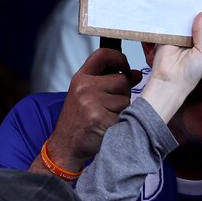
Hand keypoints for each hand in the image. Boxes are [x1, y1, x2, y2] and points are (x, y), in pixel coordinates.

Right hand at [47, 47, 143, 169]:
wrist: (65, 145)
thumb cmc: (79, 119)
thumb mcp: (89, 94)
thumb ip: (111, 81)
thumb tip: (136, 74)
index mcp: (81, 78)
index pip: (103, 55)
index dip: (119, 58)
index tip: (126, 68)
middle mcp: (85, 87)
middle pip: (122, 80)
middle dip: (123, 93)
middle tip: (108, 106)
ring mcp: (92, 103)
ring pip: (126, 99)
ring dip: (122, 109)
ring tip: (106, 117)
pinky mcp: (100, 119)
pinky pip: (124, 115)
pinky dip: (120, 122)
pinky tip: (107, 126)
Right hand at [140, 12, 201, 114]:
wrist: (170, 81)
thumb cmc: (190, 73)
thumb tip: (201, 16)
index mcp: (201, 46)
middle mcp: (189, 42)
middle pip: (192, 24)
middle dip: (194, 14)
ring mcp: (177, 39)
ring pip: (181, 23)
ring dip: (183, 15)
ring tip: (188, 0)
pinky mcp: (165, 37)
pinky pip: (168, 25)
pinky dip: (171, 18)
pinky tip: (175, 9)